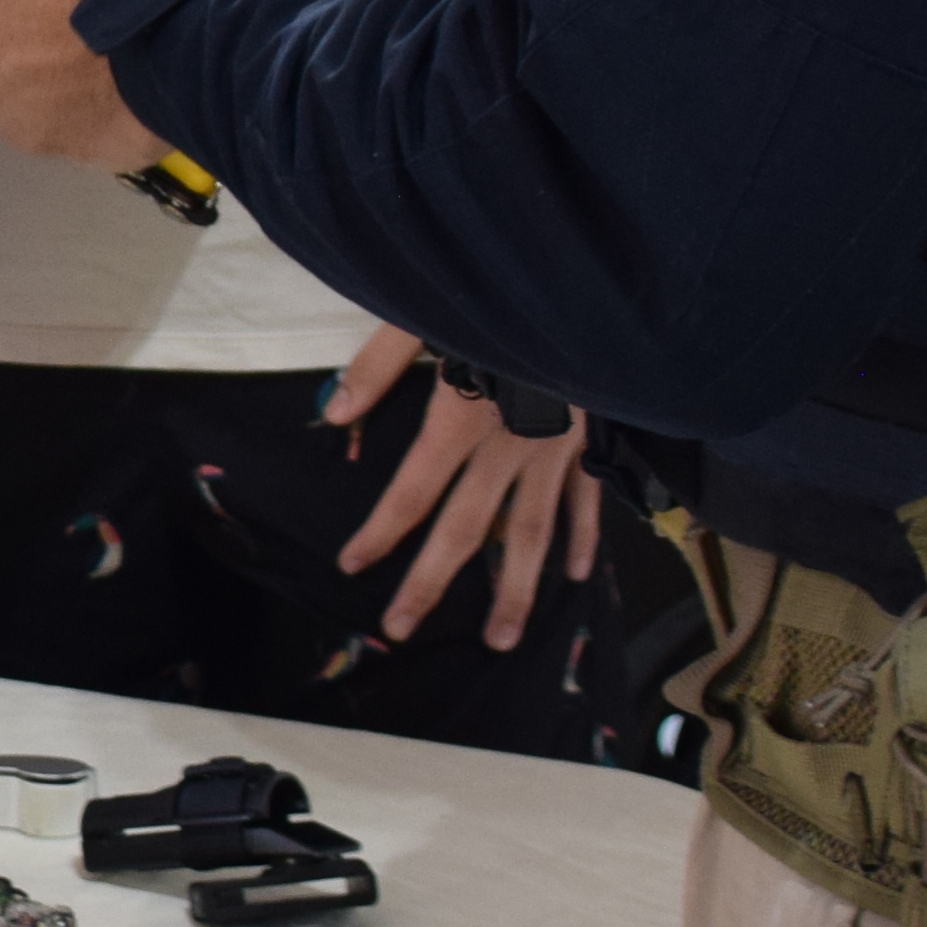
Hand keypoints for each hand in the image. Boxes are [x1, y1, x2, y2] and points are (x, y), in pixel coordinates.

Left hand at [326, 325, 607, 650]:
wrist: (584, 287)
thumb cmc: (497, 294)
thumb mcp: (422, 313)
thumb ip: (379, 364)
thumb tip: (335, 412)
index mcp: (461, 419)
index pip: (412, 491)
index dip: (379, 532)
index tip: (352, 565)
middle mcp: (506, 448)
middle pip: (463, 529)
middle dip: (430, 583)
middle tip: (402, 627)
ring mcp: (554, 451)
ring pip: (531, 533)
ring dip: (512, 589)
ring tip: (500, 639)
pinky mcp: (591, 440)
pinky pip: (587, 500)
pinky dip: (583, 538)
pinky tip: (574, 576)